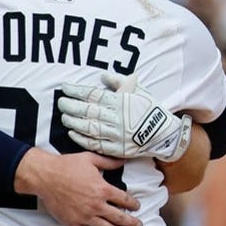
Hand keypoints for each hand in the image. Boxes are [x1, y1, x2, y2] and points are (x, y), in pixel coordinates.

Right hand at [15, 148, 141, 225]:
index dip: (133, 204)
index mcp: (103, 189)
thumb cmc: (66, 166)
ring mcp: (85, 215)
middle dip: (131, 223)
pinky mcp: (73, 222)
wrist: (45, 176)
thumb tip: (122, 160)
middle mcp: (97, 205)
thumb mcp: (90, 159)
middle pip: (119, 217)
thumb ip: (108, 162)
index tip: (136, 207)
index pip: (124, 199)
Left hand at [59, 73, 191, 161]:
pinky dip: (82, 139)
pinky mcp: (117, 149)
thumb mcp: (139, 90)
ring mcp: (116, 134)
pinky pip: (95, 144)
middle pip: (88, 111)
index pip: (93, 95)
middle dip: (71, 106)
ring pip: (89, 128)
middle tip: (60, 102)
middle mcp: (117, 118)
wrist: (165, 134)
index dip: (77, 91)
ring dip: (74, 122)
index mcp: (121, 102)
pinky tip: (72, 133)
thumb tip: (103, 76)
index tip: (65, 88)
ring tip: (64, 117)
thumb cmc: (150, 109)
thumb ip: (119, 82)